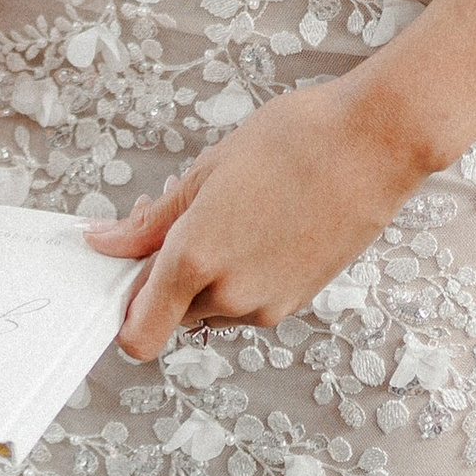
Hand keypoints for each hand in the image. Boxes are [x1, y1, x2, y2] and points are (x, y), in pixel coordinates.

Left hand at [85, 76, 430, 361]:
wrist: (371, 145)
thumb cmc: (293, 143)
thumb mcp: (206, 170)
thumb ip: (150, 222)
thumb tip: (104, 242)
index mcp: (196, 259)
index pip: (138, 333)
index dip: (124, 311)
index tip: (125, 279)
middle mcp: (229, 295)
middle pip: (173, 313)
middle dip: (168, 276)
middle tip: (183, 217)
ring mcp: (266, 305)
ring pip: (212, 307)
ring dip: (208, 275)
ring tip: (232, 211)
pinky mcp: (296, 303)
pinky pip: (247, 302)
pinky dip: (242, 274)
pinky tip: (259, 225)